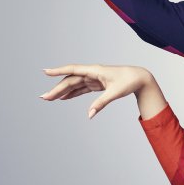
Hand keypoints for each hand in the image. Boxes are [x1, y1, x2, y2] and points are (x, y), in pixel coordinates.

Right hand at [41, 64, 155, 118]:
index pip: (73, 69)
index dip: (58, 71)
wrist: (139, 78)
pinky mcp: (97, 84)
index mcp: (95, 70)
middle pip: (71, 80)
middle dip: (56, 88)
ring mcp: (94, 78)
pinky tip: (64, 98)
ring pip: (75, 84)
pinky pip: (81, 88)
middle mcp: (92, 73)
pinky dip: (72, 93)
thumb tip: (89, 115)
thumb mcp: (115, 92)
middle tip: (43, 98)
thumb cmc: (129, 81)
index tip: (45, 72)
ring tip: (49, 99)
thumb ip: (101, 103)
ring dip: (62, 91)